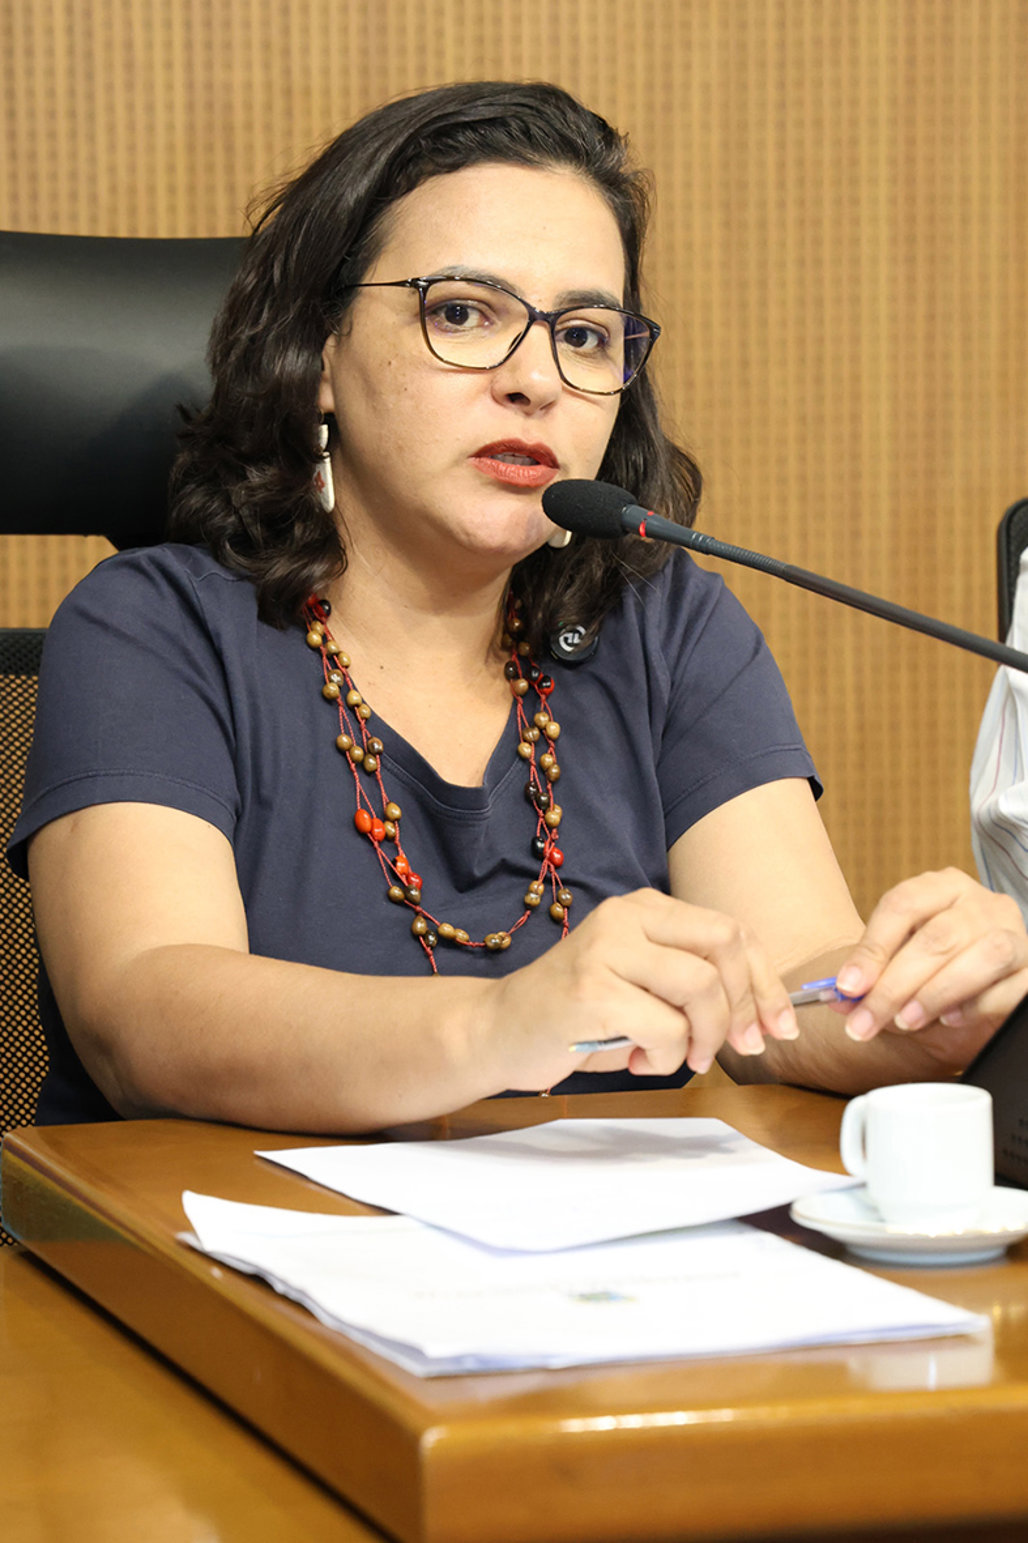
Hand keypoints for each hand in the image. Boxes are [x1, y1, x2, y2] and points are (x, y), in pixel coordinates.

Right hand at [491, 888, 800, 1087]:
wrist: (496, 1031)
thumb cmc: (576, 1016)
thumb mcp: (640, 984)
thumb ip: (692, 983)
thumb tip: (765, 1013)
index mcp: (644, 909)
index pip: (731, 931)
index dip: (764, 982)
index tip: (777, 1025)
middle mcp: (626, 918)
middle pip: (724, 948)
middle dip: (743, 1007)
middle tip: (736, 1049)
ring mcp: (607, 952)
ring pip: (701, 989)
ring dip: (702, 1038)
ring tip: (676, 1057)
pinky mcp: (592, 993)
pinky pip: (666, 1029)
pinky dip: (665, 1057)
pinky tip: (634, 1058)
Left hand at [830, 868, 1027, 1071]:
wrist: (975, 981)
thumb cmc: (929, 965)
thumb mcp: (895, 963)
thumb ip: (868, 979)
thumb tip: (839, 997)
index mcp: (941, 887)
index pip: (903, 905)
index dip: (871, 949)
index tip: (847, 987)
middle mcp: (981, 903)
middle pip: (938, 937)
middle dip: (895, 986)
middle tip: (867, 1020)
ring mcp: (1013, 933)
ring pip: (983, 956)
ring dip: (937, 993)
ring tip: (907, 1020)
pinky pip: (1011, 987)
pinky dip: (977, 1006)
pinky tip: (950, 1018)